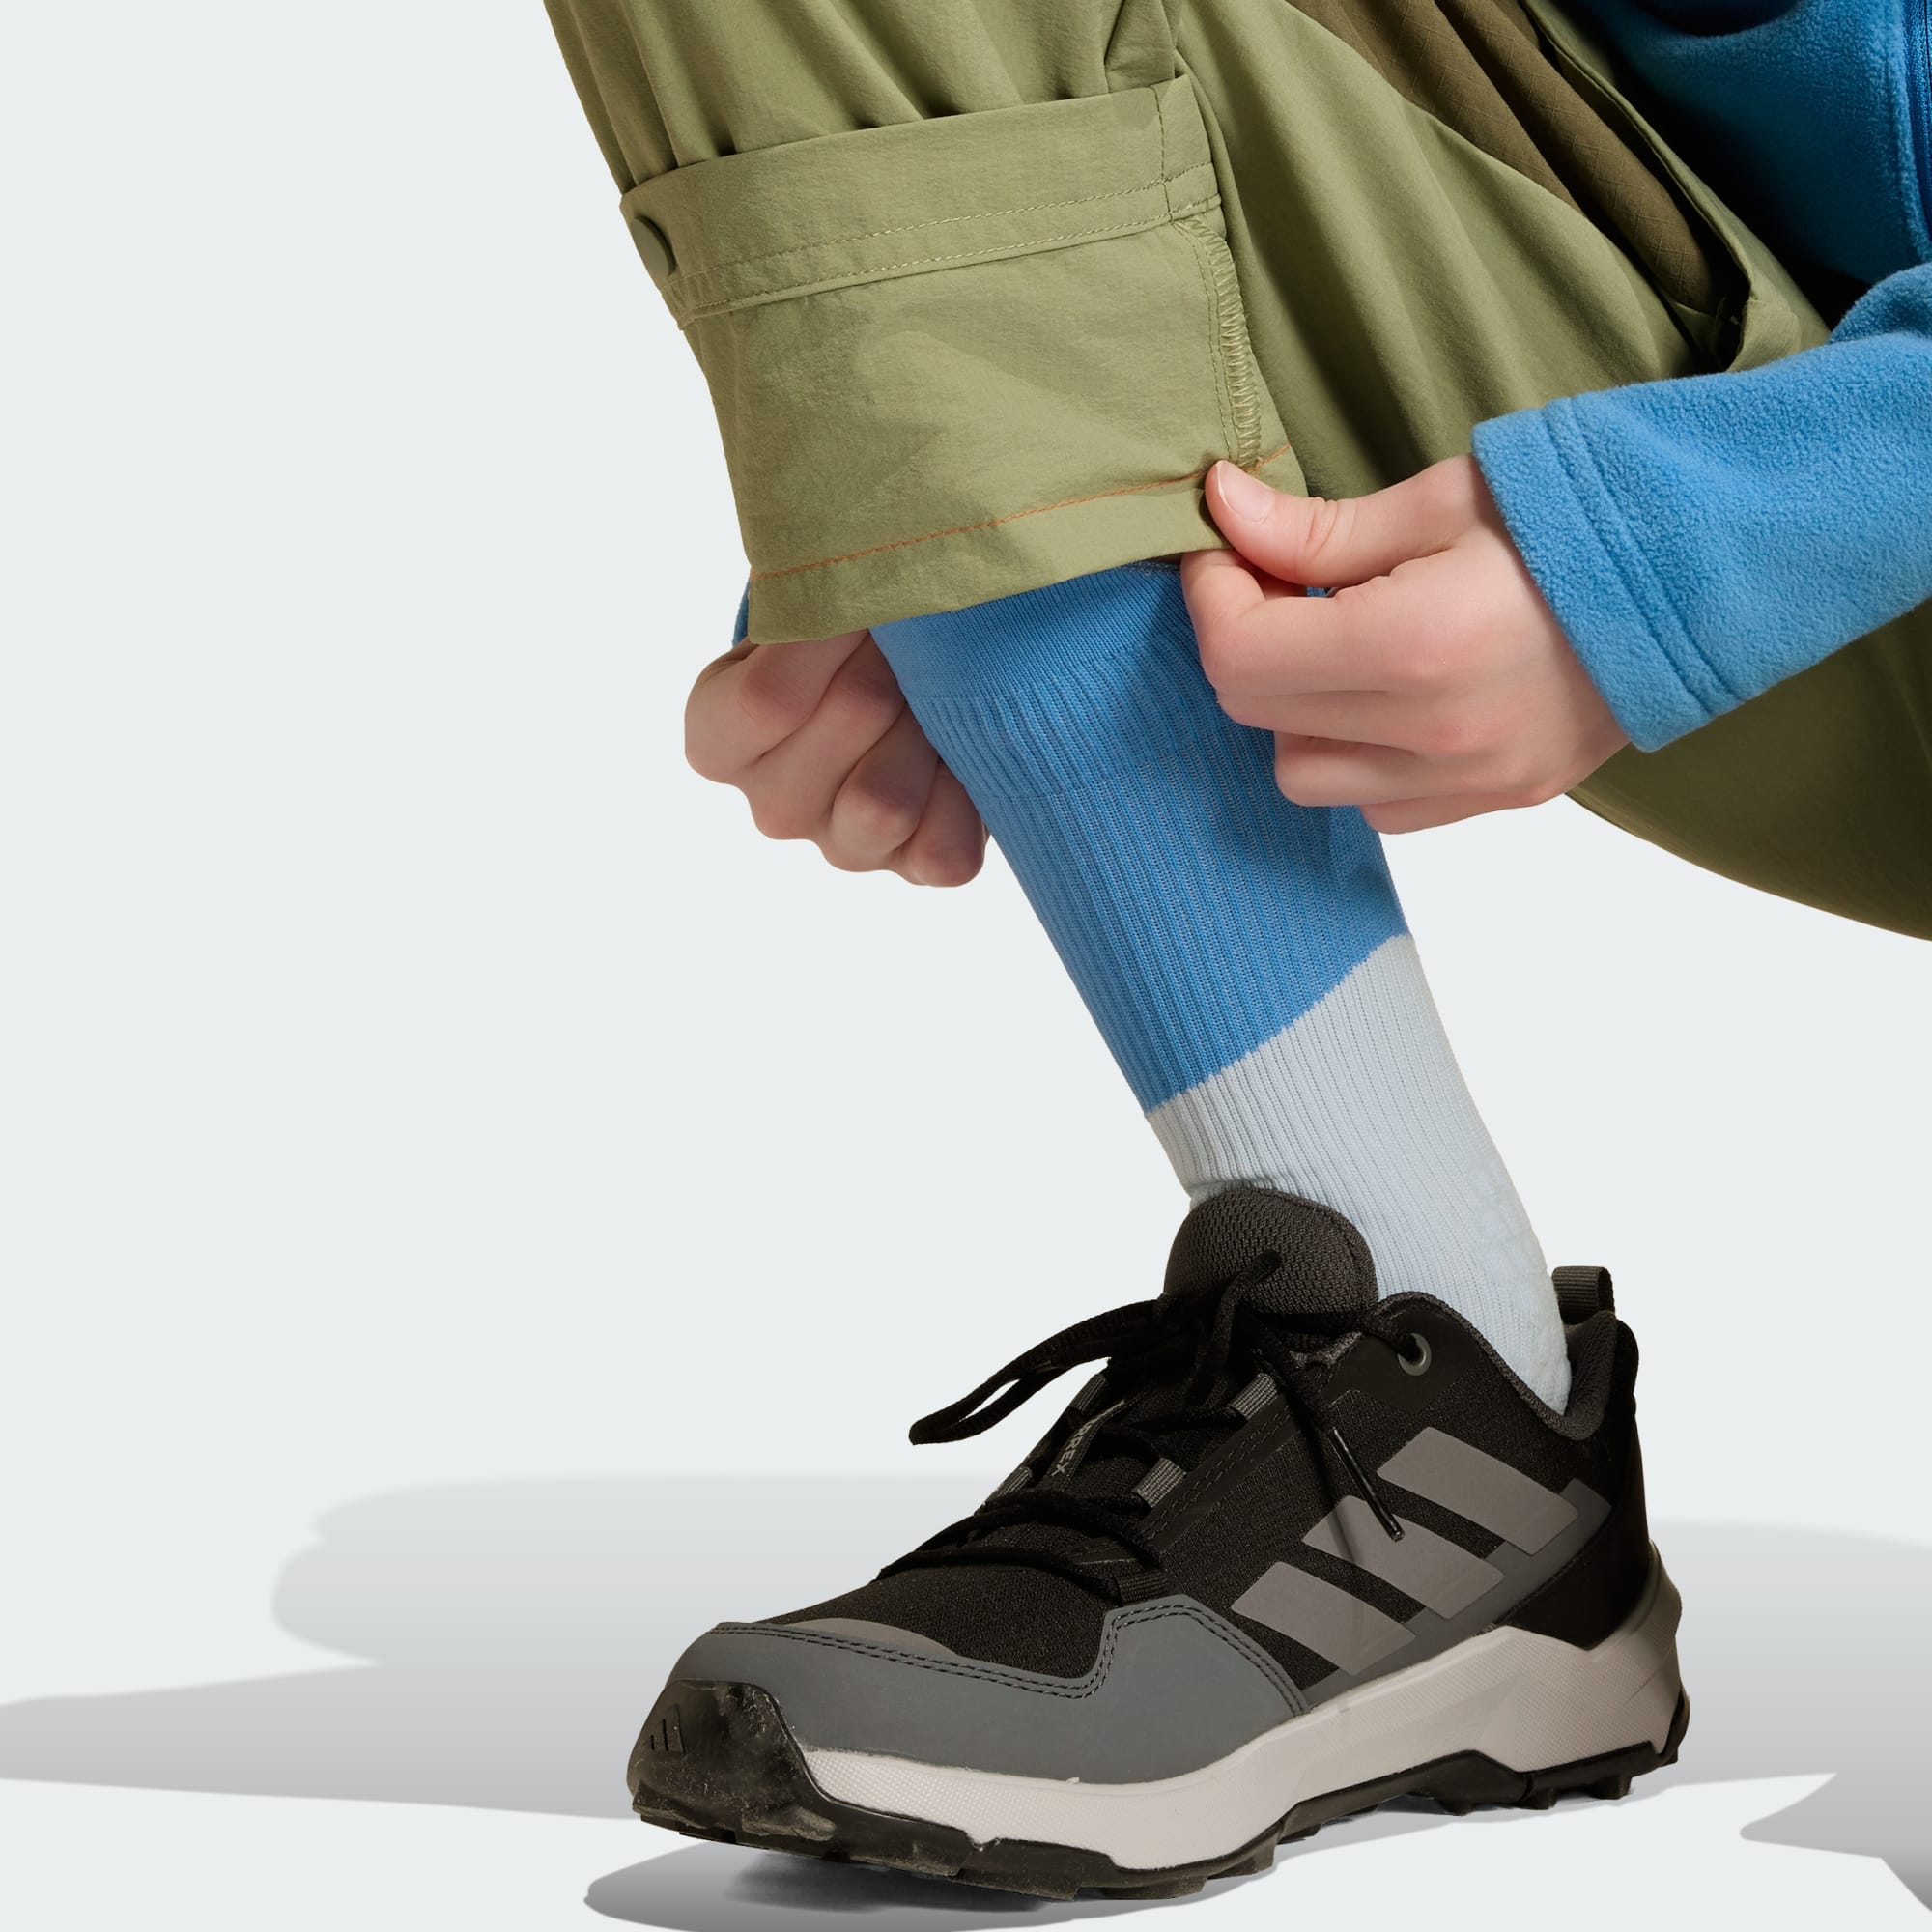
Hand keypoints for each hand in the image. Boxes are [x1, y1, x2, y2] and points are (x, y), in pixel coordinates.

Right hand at [684, 628, 986, 883]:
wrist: (920, 679)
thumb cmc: (855, 636)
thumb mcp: (814, 608)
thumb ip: (816, 599)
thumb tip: (851, 583)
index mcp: (719, 740)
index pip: (768, 699)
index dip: (834, 637)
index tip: (862, 607)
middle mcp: (772, 807)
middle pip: (850, 720)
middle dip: (897, 664)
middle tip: (911, 647)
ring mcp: (842, 848)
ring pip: (885, 802)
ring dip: (931, 731)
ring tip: (935, 704)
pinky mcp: (914, 868)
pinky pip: (945, 853)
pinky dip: (972, 799)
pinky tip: (963, 758)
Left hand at [1180, 454, 1627, 831]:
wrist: (1709, 572)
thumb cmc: (1580, 517)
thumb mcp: (1441, 501)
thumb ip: (1319, 529)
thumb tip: (1221, 508)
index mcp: (1412, 646)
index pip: (1240, 656)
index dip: (1212, 596)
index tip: (1228, 549)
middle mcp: (1433, 733)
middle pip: (1258, 716)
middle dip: (1245, 642)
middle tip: (1281, 581)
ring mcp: (1468, 779)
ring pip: (1306, 776)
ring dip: (1296, 709)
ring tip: (1340, 642)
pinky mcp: (1498, 799)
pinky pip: (1376, 804)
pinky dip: (1355, 755)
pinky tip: (1389, 692)